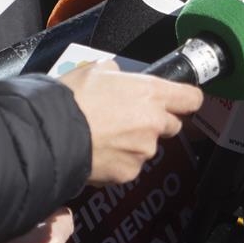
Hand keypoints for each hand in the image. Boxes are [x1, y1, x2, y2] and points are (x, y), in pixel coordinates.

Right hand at [60, 63, 203, 186]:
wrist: (51, 133)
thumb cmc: (72, 99)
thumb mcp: (96, 70)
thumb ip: (117, 73)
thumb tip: (116, 75)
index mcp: (152, 93)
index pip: (191, 98)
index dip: (184, 100)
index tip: (178, 102)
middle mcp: (154, 122)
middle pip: (171, 125)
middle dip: (155, 123)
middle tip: (127, 119)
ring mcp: (144, 150)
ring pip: (147, 147)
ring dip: (133, 144)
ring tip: (104, 136)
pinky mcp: (129, 172)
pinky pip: (130, 166)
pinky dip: (118, 162)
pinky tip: (99, 152)